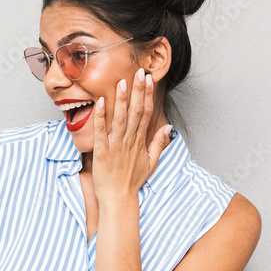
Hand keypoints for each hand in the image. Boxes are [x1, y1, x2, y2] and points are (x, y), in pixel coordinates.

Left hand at [92, 68, 172, 204]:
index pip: (146, 113)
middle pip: (136, 111)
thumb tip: (168, 128)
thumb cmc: (132, 181)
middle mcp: (130, 141)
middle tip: (139, 72)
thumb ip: (158, 143)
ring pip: (121, 118)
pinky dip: (102, 116)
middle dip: (138, 90)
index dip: (147, 95)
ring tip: (122, 81)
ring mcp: (116, 145)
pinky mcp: (102, 151)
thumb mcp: (151, 162)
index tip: (148, 79)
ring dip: (122, 99)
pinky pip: (102, 131)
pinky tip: (102, 102)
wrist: (119, 199)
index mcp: (140, 141)